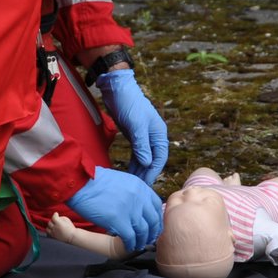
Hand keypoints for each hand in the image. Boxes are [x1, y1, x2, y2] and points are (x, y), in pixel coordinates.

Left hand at [47, 214, 77, 240]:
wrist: (72, 237)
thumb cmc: (70, 228)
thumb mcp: (67, 220)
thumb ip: (60, 217)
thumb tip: (56, 217)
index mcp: (58, 223)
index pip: (53, 217)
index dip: (55, 214)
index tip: (56, 214)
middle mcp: (55, 228)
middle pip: (49, 222)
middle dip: (52, 220)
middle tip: (56, 220)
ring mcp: (53, 233)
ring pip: (47, 228)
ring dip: (50, 226)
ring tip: (53, 225)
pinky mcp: (53, 237)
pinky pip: (48, 233)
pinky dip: (49, 231)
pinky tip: (52, 230)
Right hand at [65, 167, 163, 251]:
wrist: (80, 181)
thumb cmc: (94, 181)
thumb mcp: (120, 181)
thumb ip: (132, 192)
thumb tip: (136, 206)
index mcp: (139, 186)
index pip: (156, 205)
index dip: (156, 218)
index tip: (152, 225)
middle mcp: (138, 197)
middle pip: (153, 220)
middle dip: (152, 232)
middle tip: (148, 239)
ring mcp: (130, 209)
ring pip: (143, 231)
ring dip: (141, 240)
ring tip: (137, 245)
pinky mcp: (118, 220)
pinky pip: (130, 237)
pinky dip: (130, 244)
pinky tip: (128, 246)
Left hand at [95, 68, 169, 183]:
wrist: (117, 89)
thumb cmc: (129, 103)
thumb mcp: (135, 125)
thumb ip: (141, 144)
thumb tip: (147, 163)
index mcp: (159, 133)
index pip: (160, 157)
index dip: (153, 171)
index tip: (146, 184)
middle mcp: (154, 136)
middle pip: (152, 159)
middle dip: (146, 173)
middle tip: (138, 188)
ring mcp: (144, 136)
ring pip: (144, 157)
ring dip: (139, 170)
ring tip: (133, 183)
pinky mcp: (134, 135)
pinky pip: (136, 153)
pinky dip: (133, 162)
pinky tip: (129, 172)